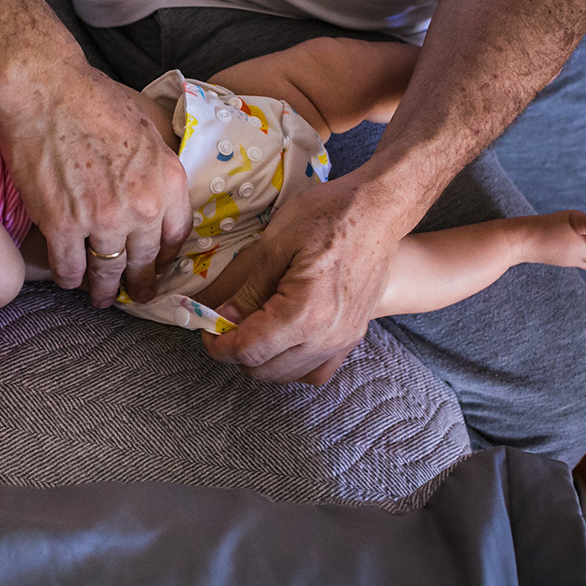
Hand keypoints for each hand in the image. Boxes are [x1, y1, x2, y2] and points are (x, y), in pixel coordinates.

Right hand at [0, 60, 190, 307]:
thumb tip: (156, 187)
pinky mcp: (62, 226)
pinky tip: (69, 280)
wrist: (46, 92)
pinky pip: (70, 267)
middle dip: (140, 283)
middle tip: (136, 294)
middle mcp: (142, 207)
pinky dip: (69, 278)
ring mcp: (102, 220)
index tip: (158, 264)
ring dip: (104, 289)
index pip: (177, 236)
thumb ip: (158, 165)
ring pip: (107, 270)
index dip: (166, 256)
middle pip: (144, 260)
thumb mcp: (148, 128)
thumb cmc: (94, 99)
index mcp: (169, 181)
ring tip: (101, 297)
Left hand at [201, 172, 399, 383]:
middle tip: (224, 324)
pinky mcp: (353, 336)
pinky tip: (282, 339)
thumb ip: (246, 288)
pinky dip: (292, 364)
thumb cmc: (329, 215)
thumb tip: (222, 318)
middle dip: (236, 352)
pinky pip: (316, 370)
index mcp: (305, 314)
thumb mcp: (274, 244)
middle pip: (265, 370)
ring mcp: (344, 340)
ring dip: (262, 359)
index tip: (205, 327)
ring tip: (251, 327)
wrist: (379, 210)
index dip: (218, 344)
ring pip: (289, 375)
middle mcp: (328, 337)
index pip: (248, 351)